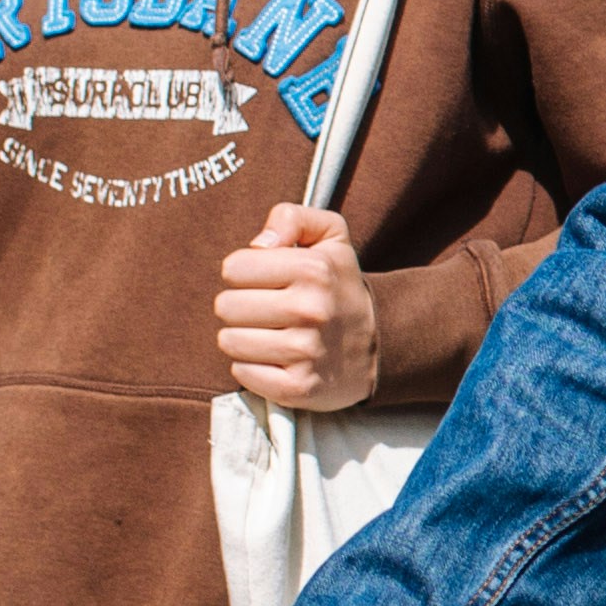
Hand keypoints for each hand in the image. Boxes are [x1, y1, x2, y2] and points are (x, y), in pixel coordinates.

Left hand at [218, 205, 381, 412]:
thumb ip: (292, 217)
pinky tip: (274, 360)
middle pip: (225, 306)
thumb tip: (258, 244)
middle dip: (239, 307)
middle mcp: (311, 310)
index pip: (234, 268)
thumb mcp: (330, 236)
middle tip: (266, 310)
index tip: (266, 280)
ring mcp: (305, 352)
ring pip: (229, 341)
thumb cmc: (339, 286)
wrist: (379, 345)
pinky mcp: (297, 388)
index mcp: (315, 269)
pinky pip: (242, 374)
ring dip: (242, 338)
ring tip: (269, 334)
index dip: (244, 272)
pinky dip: (251, 368)